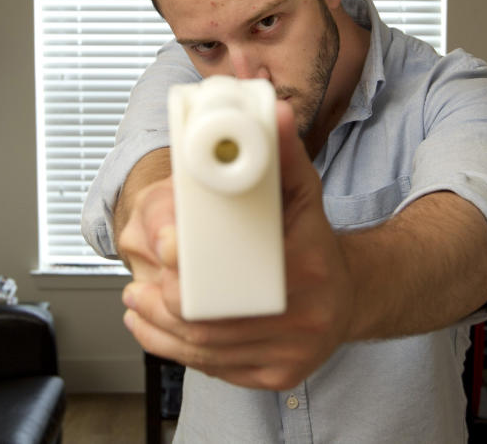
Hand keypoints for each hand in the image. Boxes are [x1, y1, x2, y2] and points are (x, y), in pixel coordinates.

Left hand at [120, 100, 355, 389]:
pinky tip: (155, 332)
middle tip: (137, 285)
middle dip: (163, 305)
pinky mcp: (280, 377)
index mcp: (309, 269)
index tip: (159, 256)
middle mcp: (306, 319)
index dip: (185, 275)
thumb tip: (270, 111)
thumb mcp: (301, 192)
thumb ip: (282, 153)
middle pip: (211, 322)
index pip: (232, 281)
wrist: (349, 294)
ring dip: (160, 329)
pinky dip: (177, 352)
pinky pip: (216, 370)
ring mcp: (293, 354)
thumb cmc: (314, 241)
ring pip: (207, 351)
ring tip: (138, 304)